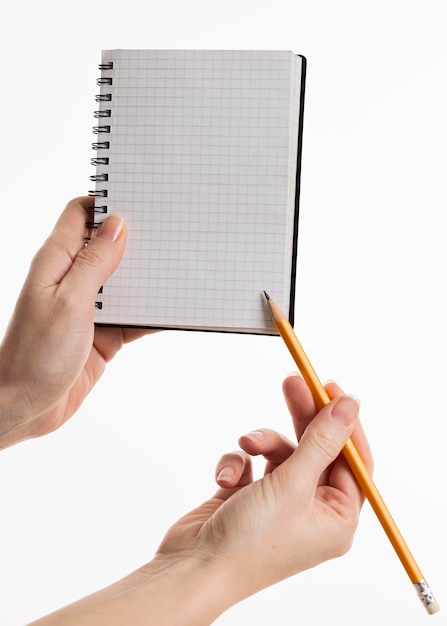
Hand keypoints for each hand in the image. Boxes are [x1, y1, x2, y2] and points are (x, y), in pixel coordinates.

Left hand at [0, 197, 153, 448]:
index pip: (80, 214)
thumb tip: (117, 225)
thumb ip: (94, 263)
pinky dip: (152, 313)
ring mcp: (91, 307)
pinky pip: (134, 316)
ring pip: (126, 281)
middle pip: (109, 246)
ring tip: (181, 268)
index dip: (107, 203)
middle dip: (138, 240)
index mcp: (57, 262)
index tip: (141, 201)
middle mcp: (74, 280)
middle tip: (172, 233)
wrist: (26, 408)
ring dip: (149, 278)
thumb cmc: (34, 355)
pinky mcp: (104, 333)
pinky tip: (173, 310)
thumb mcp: (69, 302)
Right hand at [30, 376, 371, 625]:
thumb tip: (349, 405)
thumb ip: (321, 440)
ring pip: (280, 452)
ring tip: (247, 444)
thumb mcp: (293, 484)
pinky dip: (237, 463)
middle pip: (316, 449)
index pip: (354, 460)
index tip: (331, 387)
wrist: (193, 567)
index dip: (344, 422)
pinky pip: (252, 463)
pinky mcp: (248, 497)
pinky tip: (226, 478)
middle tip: (293, 381)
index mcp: (335, 517)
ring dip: (262, 442)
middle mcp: (311, 510)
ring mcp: (279, 503)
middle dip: (302, 417)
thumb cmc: (249, 542)